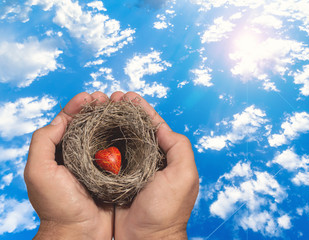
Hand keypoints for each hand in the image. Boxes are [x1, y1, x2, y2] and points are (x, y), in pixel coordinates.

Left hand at [24, 92, 113, 239]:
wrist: (80, 233)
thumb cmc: (57, 205)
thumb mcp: (39, 172)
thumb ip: (43, 142)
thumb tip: (61, 120)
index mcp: (60, 152)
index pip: (68, 121)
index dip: (78, 106)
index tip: (90, 96)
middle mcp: (78, 155)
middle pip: (89, 124)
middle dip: (98, 108)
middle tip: (109, 98)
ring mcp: (97, 163)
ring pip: (105, 134)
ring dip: (113, 118)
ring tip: (121, 106)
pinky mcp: (113, 172)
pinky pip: (119, 150)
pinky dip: (124, 136)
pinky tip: (130, 127)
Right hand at [112, 92, 198, 239]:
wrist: (146, 239)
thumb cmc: (167, 209)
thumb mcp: (183, 175)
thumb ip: (179, 147)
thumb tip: (161, 127)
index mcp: (165, 156)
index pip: (153, 126)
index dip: (141, 110)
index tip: (129, 96)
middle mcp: (147, 160)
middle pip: (134, 130)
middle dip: (123, 112)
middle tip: (110, 98)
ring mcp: (130, 169)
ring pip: (119, 140)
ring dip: (111, 123)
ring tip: (100, 108)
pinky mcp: (114, 179)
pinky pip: (106, 157)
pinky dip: (100, 143)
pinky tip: (92, 131)